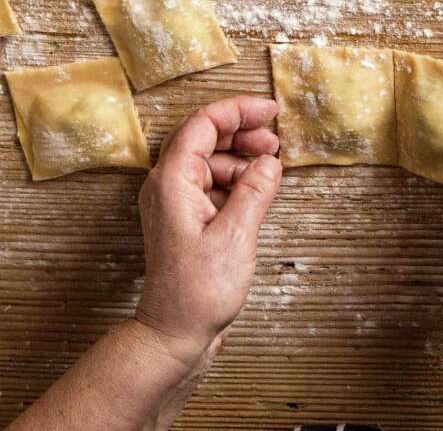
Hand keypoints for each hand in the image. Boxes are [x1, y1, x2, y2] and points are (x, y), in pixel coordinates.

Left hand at [135, 96, 282, 360]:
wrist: (174, 332)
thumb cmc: (198, 290)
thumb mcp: (237, 235)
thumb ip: (256, 191)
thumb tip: (270, 162)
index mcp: (172, 182)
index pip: (202, 124)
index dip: (237, 110)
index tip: (270, 110)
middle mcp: (167, 186)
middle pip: (204, 139)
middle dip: (241, 133)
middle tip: (275, 140)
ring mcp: (174, 203)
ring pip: (209, 161)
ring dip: (241, 159)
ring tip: (270, 168)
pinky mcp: (186, 219)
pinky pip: (210, 184)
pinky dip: (235, 181)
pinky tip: (257, 192)